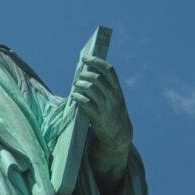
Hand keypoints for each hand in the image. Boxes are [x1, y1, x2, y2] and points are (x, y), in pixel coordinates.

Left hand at [70, 55, 132, 171]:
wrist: (119, 135)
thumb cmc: (112, 113)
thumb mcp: (114, 99)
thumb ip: (104, 87)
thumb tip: (86, 72)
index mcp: (118, 90)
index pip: (108, 70)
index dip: (96, 61)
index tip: (85, 58)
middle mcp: (114, 97)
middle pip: (97, 78)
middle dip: (84, 75)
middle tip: (79, 77)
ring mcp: (107, 107)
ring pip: (91, 89)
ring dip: (80, 85)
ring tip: (76, 86)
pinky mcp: (99, 117)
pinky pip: (86, 103)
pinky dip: (78, 97)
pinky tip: (75, 97)